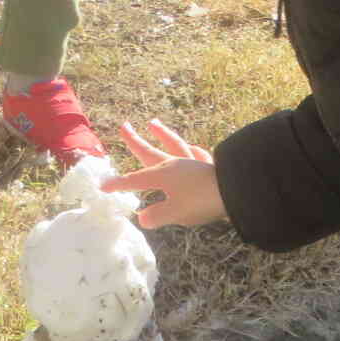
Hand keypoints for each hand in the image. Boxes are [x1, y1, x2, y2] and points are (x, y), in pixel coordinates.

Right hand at [104, 118, 224, 228]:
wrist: (236, 190)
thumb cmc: (202, 201)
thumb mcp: (175, 213)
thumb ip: (156, 215)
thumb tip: (142, 217)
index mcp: (161, 176)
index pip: (134, 180)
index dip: (118, 184)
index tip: (103, 186)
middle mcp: (174, 164)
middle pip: (150, 152)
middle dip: (134, 141)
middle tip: (124, 126)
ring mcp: (191, 161)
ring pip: (173, 144)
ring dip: (162, 134)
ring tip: (153, 122)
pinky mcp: (208, 165)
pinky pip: (196, 153)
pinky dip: (190, 148)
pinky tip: (190, 146)